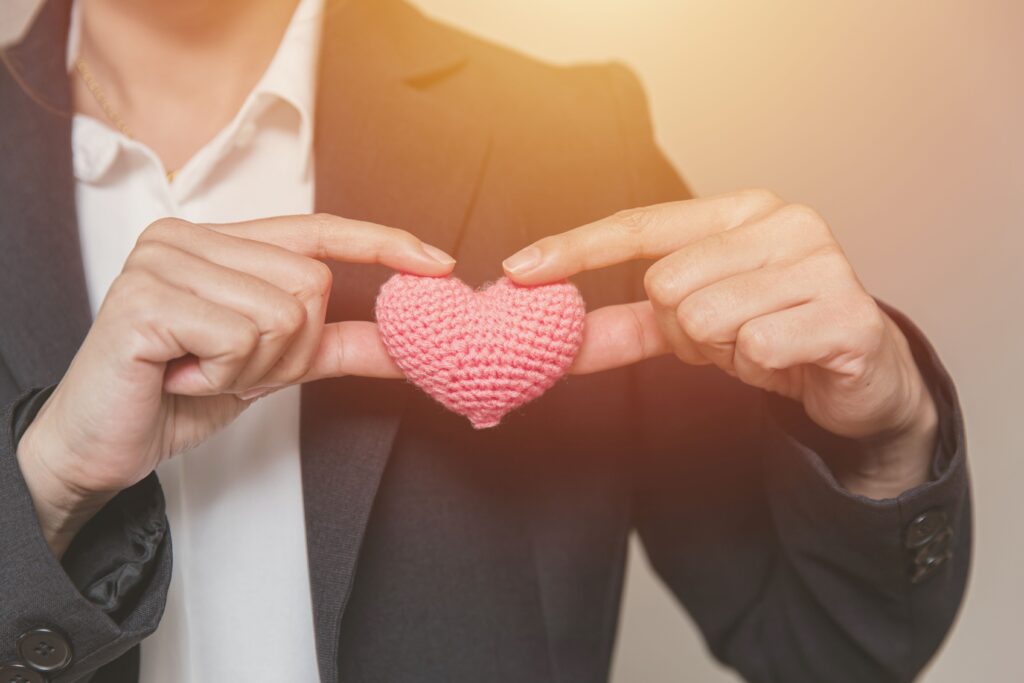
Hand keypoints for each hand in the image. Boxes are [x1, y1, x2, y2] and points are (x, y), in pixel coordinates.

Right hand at [17, 214, 454, 555]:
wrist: (104, 443)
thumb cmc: (180, 393)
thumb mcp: (273, 365)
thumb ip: (334, 345)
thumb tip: (406, 343)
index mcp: (220, 240)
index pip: (318, 229)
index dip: (381, 243)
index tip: (437, 264)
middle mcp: (188, 235)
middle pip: (310, 284)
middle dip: (288, 350)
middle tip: (227, 367)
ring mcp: (163, 259)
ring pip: (282, 314)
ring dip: (254, 368)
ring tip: (200, 371)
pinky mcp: (146, 297)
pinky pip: (242, 337)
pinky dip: (223, 375)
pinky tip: (180, 375)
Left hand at [503, 190, 936, 497]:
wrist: (862, 374)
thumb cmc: (775, 333)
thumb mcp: (695, 323)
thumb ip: (630, 325)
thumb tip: (558, 337)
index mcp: (742, 211)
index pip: (641, 224)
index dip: (576, 249)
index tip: (517, 271)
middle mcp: (783, 221)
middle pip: (666, 282)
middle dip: (682, 329)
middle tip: (726, 336)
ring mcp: (821, 262)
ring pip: (705, 316)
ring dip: (721, 350)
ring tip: (758, 345)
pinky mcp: (847, 313)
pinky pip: (754, 347)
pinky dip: (758, 367)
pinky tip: (789, 359)